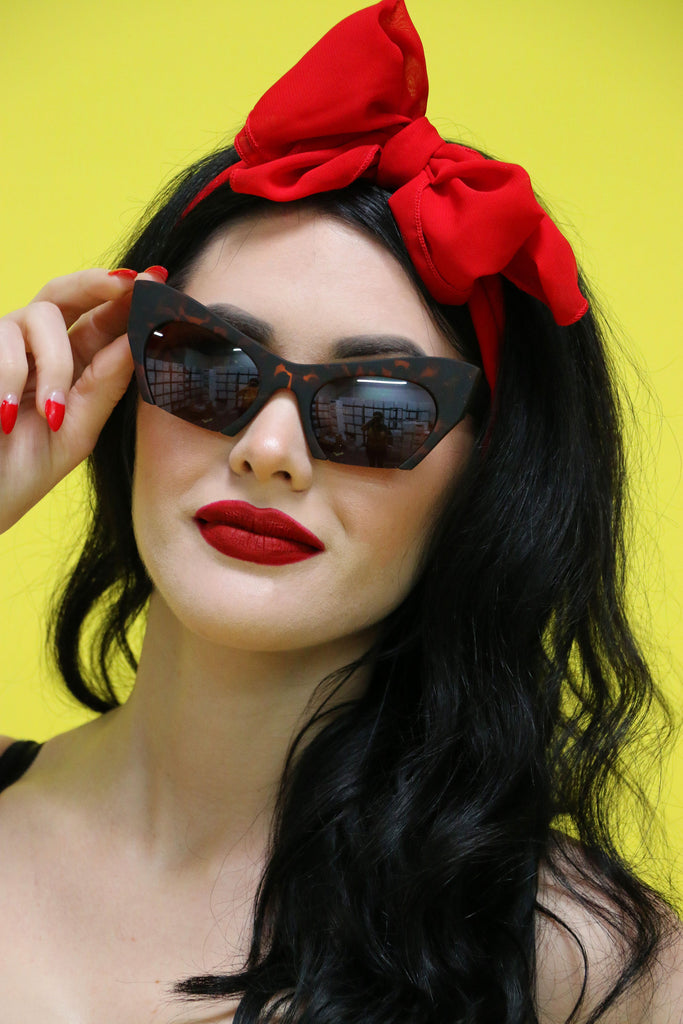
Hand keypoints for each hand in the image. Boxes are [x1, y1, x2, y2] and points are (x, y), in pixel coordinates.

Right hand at [0, 267, 163, 533]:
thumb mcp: (77, 430)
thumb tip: (136, 339)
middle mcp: (36, 347)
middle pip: (65, 292)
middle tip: (126, 283)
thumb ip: (105, 384)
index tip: (157, 279)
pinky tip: (8, 415)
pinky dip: (11, 378)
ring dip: (53, 365)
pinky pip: (2, 342)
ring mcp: (3, 347)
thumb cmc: (22, 471)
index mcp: (71, 365)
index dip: (127, 298)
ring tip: (51, 413)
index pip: (101, 320)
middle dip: (97, 283)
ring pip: (39, 316)